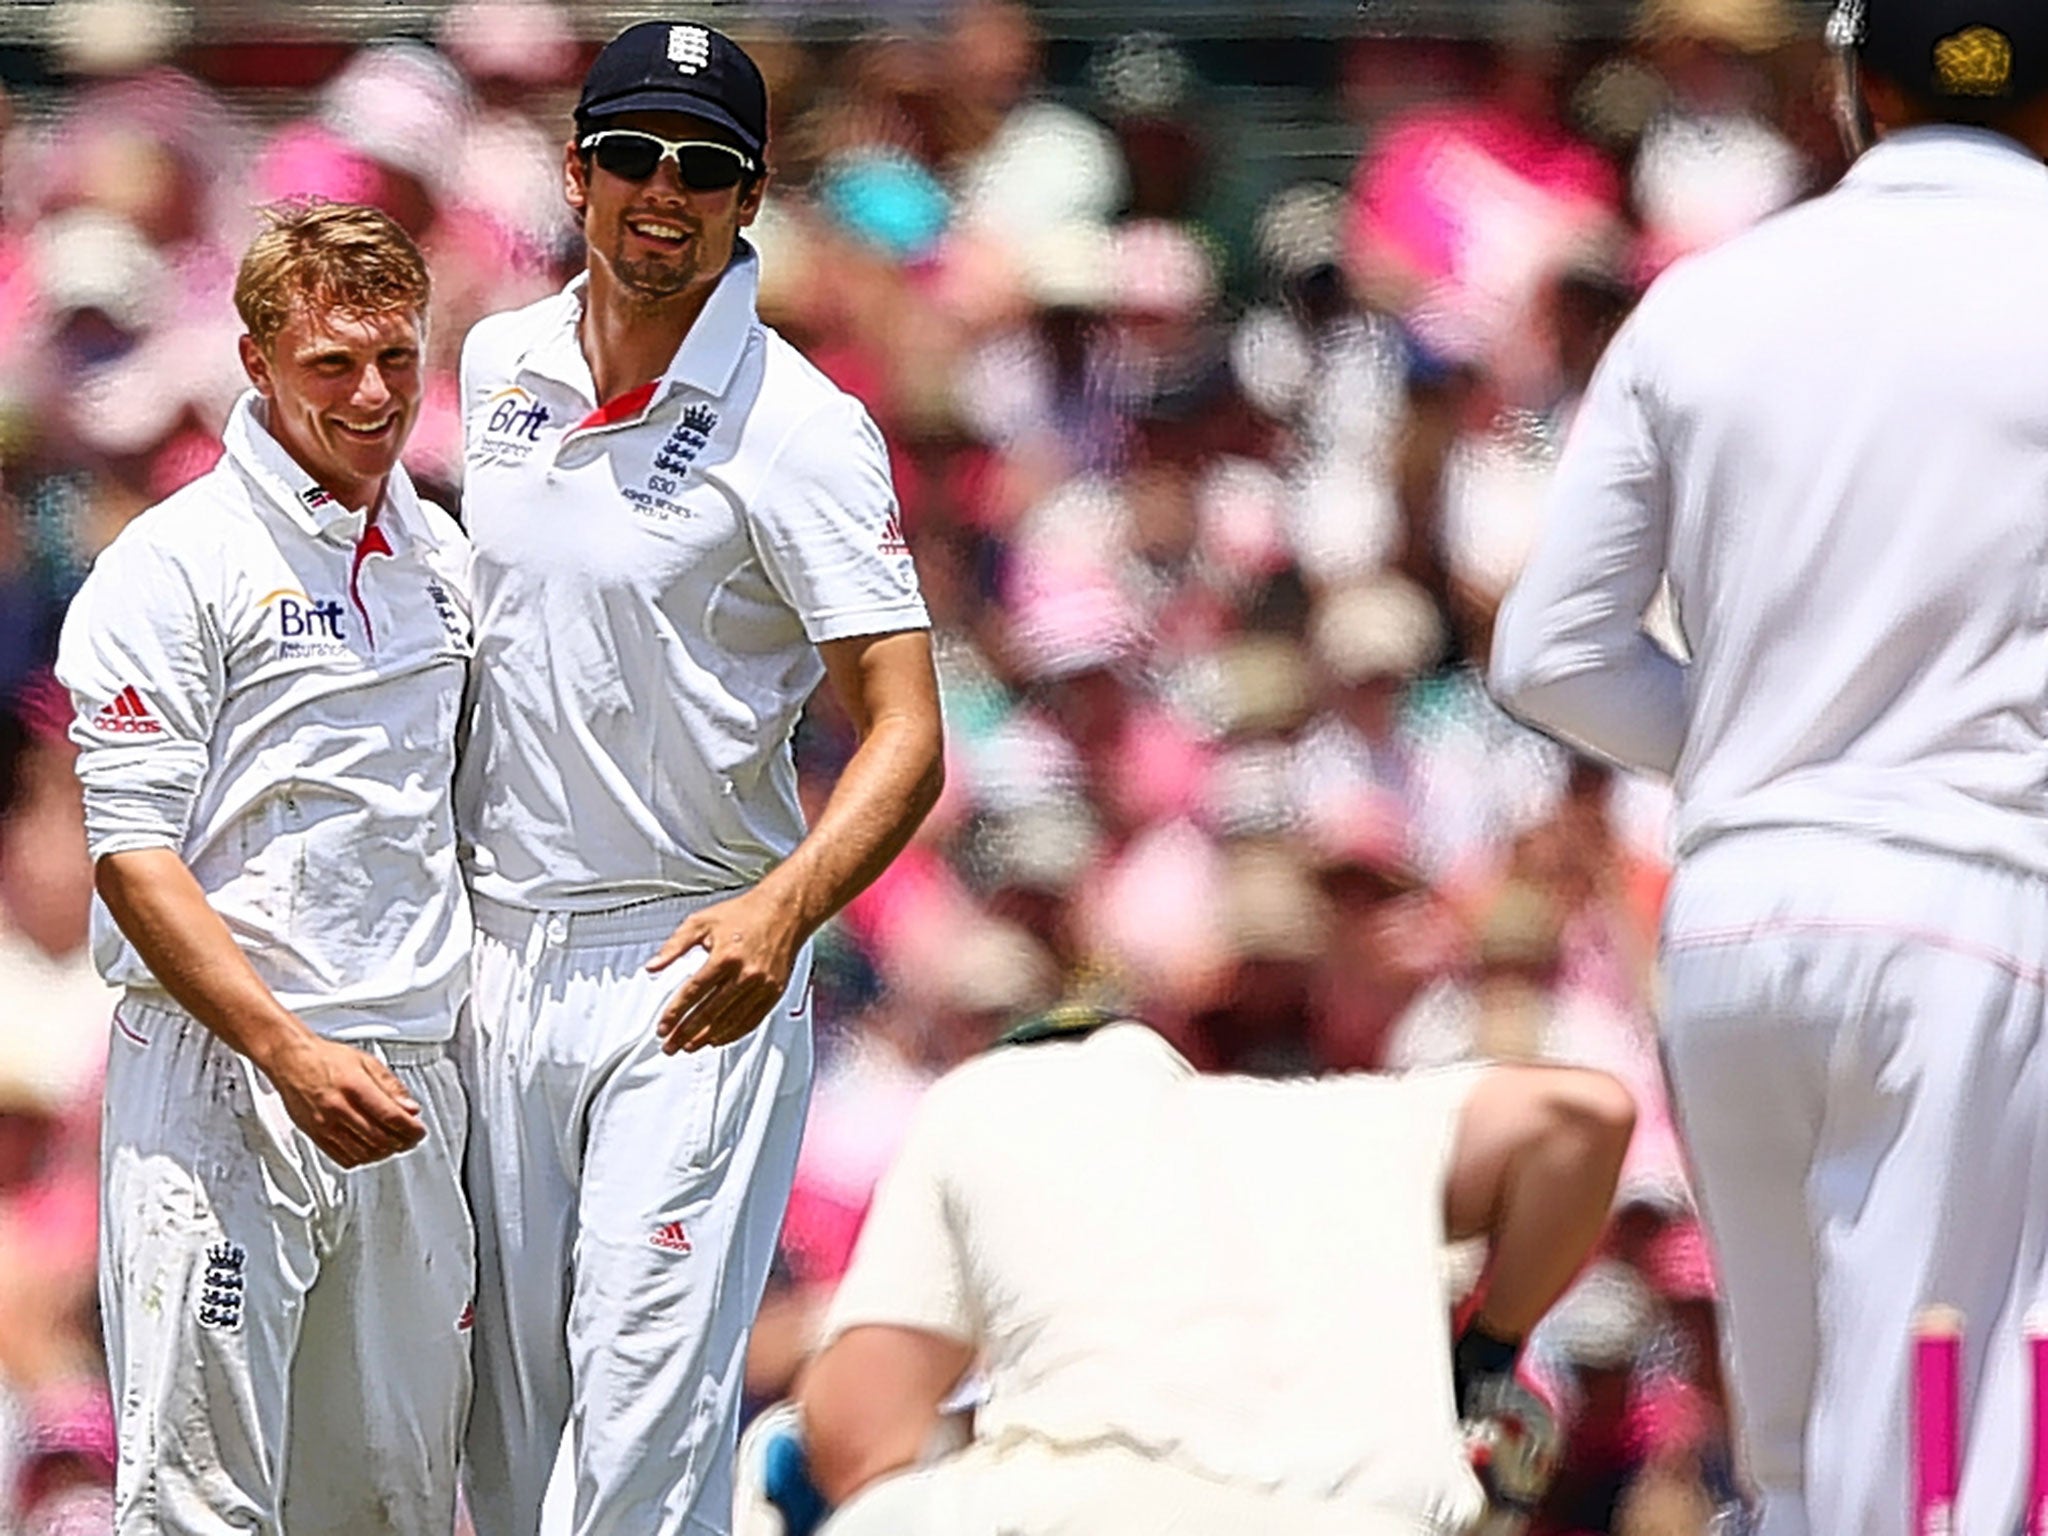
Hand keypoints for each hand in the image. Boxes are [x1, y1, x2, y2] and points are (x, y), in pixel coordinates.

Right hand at [261, 1033, 424, 1167]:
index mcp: (354, 1087)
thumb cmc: (326, 1058)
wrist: (292, 1061)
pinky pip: (343, 1158)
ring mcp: (324, 1125)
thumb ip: (391, 1087)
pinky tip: (371, 1150)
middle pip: (379, 1139)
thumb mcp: (367, 1062)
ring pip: (363, 1152)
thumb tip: (411, 1108)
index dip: (411, 1129)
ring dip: (384, 1153)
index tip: (419, 1131)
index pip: (390, 1117)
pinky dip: (363, 1158)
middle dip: (402, 1142)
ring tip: (394, 1144)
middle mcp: (338, 1108)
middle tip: (411, 1139)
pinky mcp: (315, 1135)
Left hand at [647, 888, 801, 1054]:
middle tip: (670, 1046)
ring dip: (706, 1037)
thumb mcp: (701, 922)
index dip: (675, 1013)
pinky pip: (751, 1020)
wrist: (784, 911)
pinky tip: (717, 1039)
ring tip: (689, 1046)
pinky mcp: (774, 992)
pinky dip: (732, 1033)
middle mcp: (745, 974)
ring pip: (730, 1020)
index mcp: (725, 956)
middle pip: (709, 1012)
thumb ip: (673, 946)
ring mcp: (762, 986)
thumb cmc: (743, 914)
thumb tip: (652, 967)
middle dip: (686, 1032)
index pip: (693, 992)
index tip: (663, 1027)